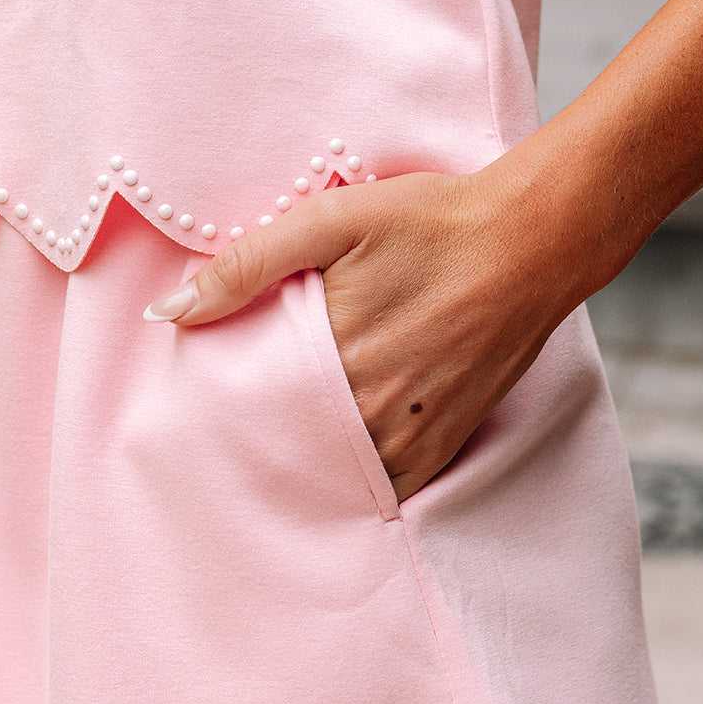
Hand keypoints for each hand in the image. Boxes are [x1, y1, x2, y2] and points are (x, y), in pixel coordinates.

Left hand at [141, 169, 571, 501]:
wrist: (534, 238)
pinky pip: (387, 484)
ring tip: (276, 447)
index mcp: (333, 354)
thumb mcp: (332, 219)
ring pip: (334, 472)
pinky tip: (335, 460)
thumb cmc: (432, 221)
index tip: (200, 405)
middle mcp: (373, 407)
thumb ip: (248, 264)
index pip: (249, 408)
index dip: (221, 408)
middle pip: (288, 446)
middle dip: (257, 441)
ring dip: (304, 463)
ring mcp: (414, 430)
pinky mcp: (446, 439)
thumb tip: (168, 313)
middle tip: (228, 432)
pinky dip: (357, 478)